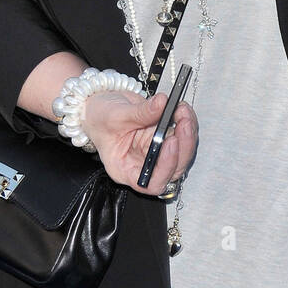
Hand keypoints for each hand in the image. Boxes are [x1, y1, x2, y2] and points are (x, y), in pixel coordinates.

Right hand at [81, 89, 197, 196]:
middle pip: (173, 169)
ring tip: (182, 111)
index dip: (166, 167)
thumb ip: (141, 112)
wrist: (100, 105)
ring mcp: (156, 151)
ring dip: (188, 132)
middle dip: (183, 146)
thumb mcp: (115, 115)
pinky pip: (182, 136)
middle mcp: (144, 164)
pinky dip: (186, 122)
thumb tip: (162, 105)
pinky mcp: (164, 136)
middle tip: (184, 122)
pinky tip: (180, 109)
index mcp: (126, 169)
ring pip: (182, 152)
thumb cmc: (99, 119)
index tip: (171, 143)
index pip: (152, 183)